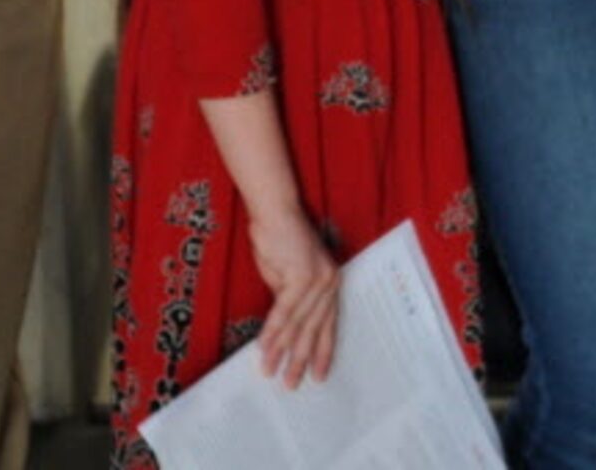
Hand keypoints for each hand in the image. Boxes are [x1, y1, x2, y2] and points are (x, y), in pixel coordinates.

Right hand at [246, 201, 340, 388]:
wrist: (275, 211)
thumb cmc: (280, 241)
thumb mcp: (287, 277)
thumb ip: (291, 302)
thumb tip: (285, 331)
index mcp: (331, 284)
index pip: (329, 324)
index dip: (323, 351)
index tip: (319, 374)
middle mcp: (330, 283)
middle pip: (314, 328)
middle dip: (301, 358)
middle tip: (292, 384)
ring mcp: (319, 278)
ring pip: (298, 323)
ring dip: (282, 349)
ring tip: (271, 372)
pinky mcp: (302, 274)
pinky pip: (285, 310)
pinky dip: (273, 331)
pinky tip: (264, 348)